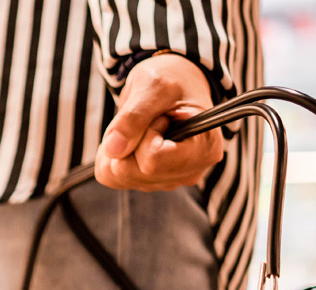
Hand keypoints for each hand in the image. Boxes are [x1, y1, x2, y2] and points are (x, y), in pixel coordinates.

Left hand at [95, 54, 223, 190]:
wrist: (174, 84)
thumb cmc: (172, 81)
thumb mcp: (154, 86)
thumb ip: (134, 117)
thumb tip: (113, 150)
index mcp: (204, 149)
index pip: (152, 161)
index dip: (145, 134)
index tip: (159, 116)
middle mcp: (190, 172)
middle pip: (131, 172)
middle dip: (129, 141)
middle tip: (151, 120)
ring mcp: (169, 180)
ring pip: (119, 176)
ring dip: (120, 147)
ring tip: (144, 127)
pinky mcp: (149, 182)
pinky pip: (112, 178)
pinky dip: (111, 156)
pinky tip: (132, 139)